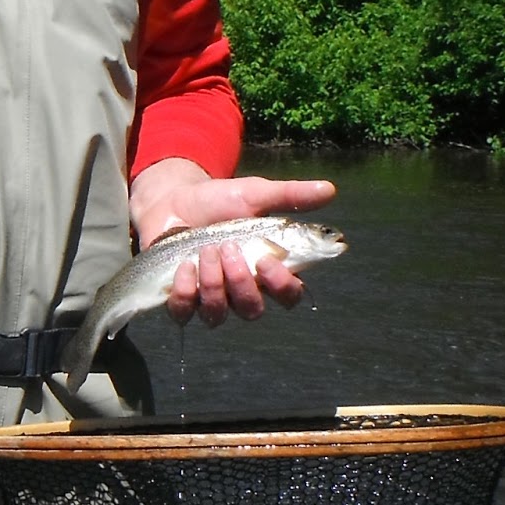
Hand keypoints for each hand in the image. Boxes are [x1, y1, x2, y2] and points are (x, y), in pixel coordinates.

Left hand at [129, 158, 336, 327]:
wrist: (174, 199)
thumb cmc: (220, 201)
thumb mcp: (256, 194)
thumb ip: (291, 196)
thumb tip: (330, 190)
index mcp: (266, 271)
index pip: (289, 296)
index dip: (283, 287)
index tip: (268, 260)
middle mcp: (241, 291)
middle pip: (253, 309)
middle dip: (241, 281)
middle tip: (228, 248)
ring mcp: (209, 298)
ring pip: (218, 314)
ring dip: (213, 283)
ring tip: (205, 251)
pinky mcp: (180, 298)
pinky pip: (184, 312)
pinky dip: (184, 292)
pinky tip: (183, 266)